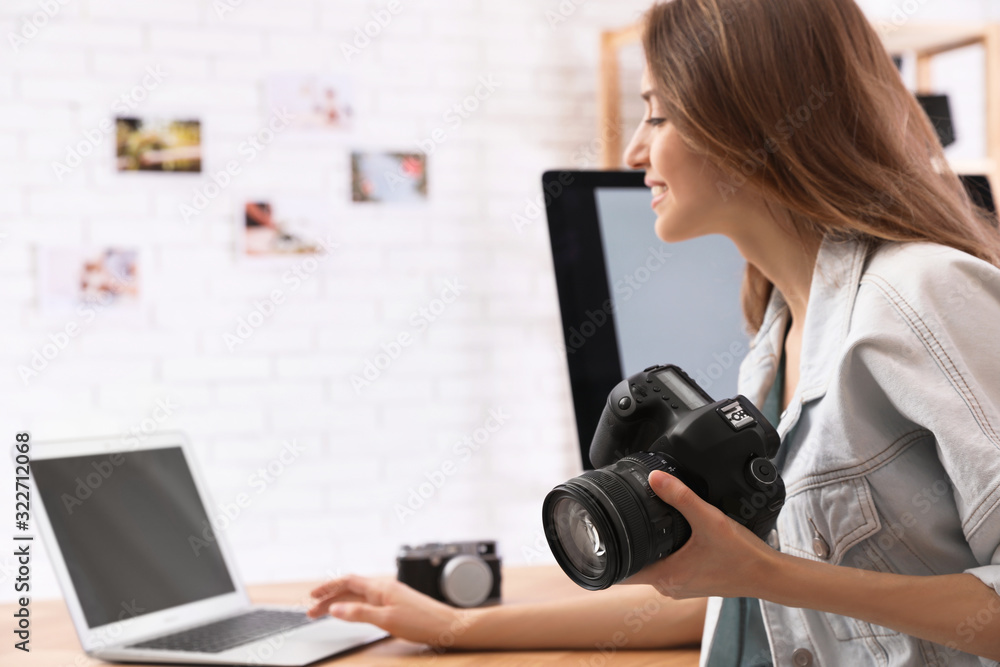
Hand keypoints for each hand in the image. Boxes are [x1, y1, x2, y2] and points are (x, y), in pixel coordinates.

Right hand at [306, 575, 474, 646]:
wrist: (448, 625)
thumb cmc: (421, 622)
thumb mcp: (386, 620)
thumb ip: (359, 613)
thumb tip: (335, 608)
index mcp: (380, 587)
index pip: (348, 582)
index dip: (328, 588)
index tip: (311, 597)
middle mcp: (384, 588)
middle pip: (350, 589)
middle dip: (329, 599)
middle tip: (310, 612)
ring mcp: (390, 596)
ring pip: (358, 596)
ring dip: (339, 603)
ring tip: (324, 614)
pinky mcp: (396, 604)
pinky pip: (368, 602)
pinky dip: (353, 607)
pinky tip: (350, 613)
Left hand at [623, 471, 778, 599]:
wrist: (769, 575)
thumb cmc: (742, 555)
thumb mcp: (709, 519)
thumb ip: (681, 497)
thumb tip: (655, 477)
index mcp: (667, 577)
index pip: (622, 573)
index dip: (608, 557)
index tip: (599, 538)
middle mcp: (670, 587)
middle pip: (633, 568)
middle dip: (625, 547)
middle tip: (617, 522)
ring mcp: (681, 586)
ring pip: (650, 568)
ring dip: (644, 550)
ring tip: (639, 526)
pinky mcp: (693, 582)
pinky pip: (667, 569)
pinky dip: (661, 554)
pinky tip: (668, 537)